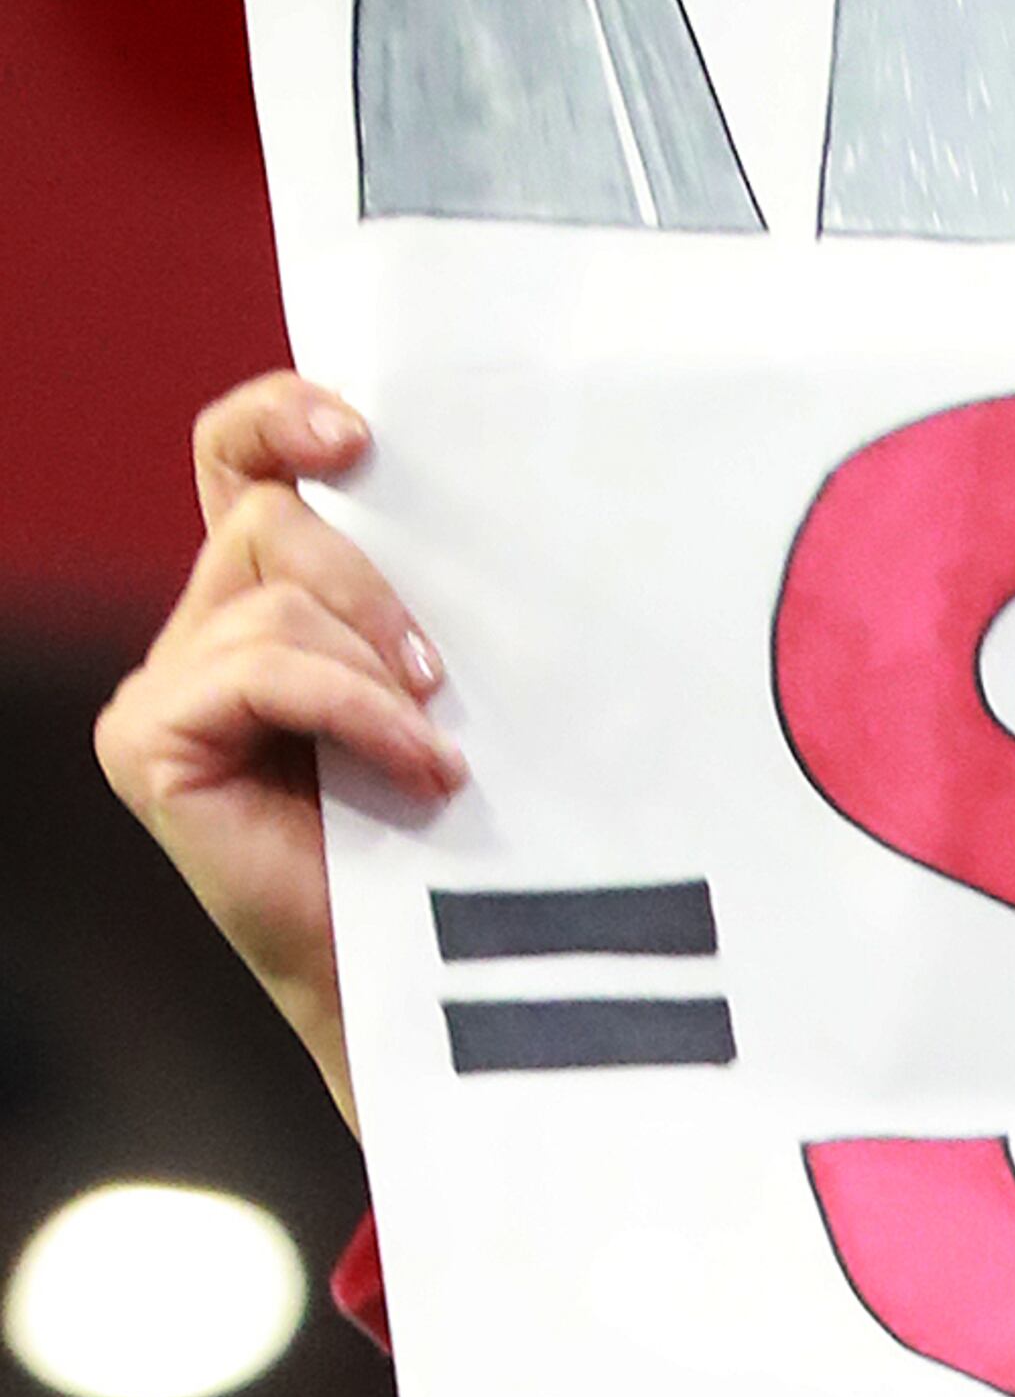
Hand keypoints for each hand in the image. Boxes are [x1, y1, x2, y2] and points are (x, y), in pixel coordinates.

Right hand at [92, 373, 461, 1133]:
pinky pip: (259, 668)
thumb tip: (483, 512)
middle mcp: (202, 631)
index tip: (360, 431)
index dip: (281, 415)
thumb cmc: (457, 841)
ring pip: (272, 600)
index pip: (242, 459)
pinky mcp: (149, 744)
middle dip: (370, 585)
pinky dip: (353, 711)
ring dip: (375, 673)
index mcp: (269, 601)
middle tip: (443, 674)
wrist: (432, 981)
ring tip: (437, 755)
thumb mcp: (450, 692)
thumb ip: (425, 606)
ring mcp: (167, 689)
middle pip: (266, 519)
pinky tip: (417, 769)